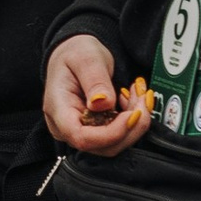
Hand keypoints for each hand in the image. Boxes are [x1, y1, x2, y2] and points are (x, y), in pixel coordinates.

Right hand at [44, 37, 153, 155]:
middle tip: (142, 98)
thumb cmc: (75, 54)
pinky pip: (117, 136)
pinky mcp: (95, 131)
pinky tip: (132, 101)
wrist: (74, 54)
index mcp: (58, 109)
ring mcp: (81, 131)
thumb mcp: (86, 58)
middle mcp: (66, 127)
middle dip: (130, 127)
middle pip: (102, 146)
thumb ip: (95, 80)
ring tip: (137, 95)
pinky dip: (132, 121)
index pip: (81, 137)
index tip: (132, 115)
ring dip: (135, 123)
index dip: (111, 133)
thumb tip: (103, 104)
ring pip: (114, 144)